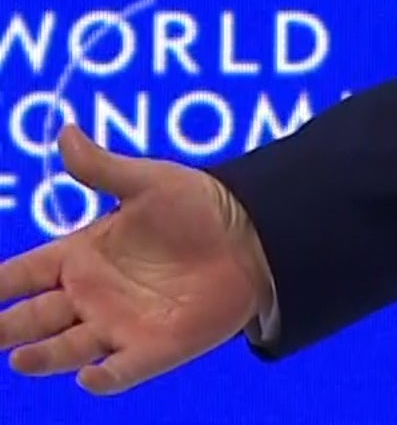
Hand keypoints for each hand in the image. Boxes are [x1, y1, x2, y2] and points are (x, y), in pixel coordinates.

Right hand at [0, 122, 274, 393]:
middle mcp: (90, 297)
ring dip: (44, 356)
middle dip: (4, 327)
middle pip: (32, 318)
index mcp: (79, 257)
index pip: (19, 275)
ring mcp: (120, 325)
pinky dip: (106, 377)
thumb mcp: (149, 183)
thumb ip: (103, 168)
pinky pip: (123, 370)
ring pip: (67, 349)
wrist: (257, 233)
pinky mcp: (155, 348)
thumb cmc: (199, 206)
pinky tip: (91, 377)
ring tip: (22, 358)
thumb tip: (65, 133)